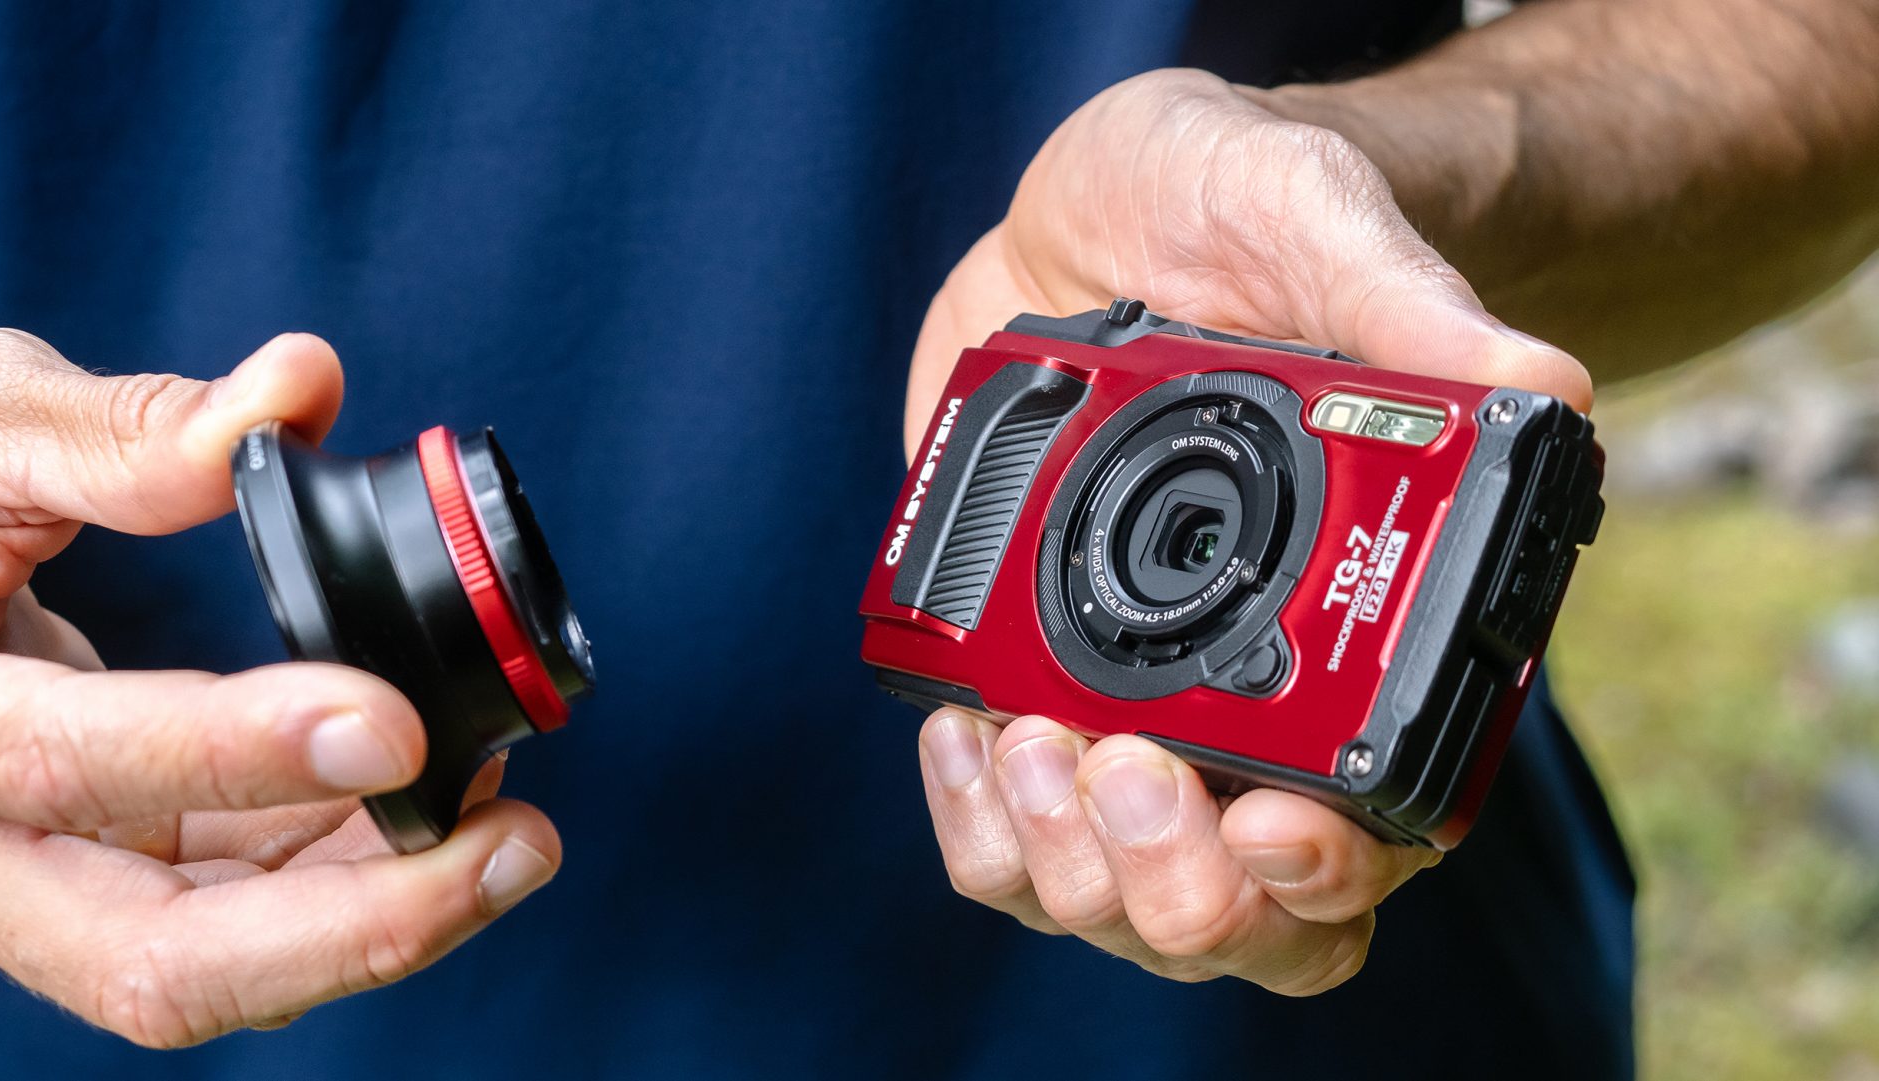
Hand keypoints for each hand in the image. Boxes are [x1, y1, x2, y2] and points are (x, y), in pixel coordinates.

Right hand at [0, 329, 560, 1044]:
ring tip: (510, 822)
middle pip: (155, 960)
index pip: (65, 764)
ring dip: (384, 910)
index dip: (233, 751)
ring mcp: (40, 884)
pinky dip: (350, 872)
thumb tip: (298, 389)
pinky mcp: (107, 877)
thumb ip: (124, 429)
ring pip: (217, 963)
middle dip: (357, 927)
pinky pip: (238, 912)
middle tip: (517, 845)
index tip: (394, 723)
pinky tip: (441, 797)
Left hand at [910, 69, 1588, 989]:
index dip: (1329, 872)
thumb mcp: (1314, 220)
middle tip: (1120, 766)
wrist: (1105, 212)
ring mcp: (1125, 698)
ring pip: (1102, 892)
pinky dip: (973, 813)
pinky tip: (960, 731)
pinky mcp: (1019, 672)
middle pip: (1228, 910)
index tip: (1268, 824)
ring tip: (1025, 743)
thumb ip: (1408, 304)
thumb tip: (1546, 393)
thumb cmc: (1239, 213)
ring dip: (1061, 858)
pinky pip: (997, 821)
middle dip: (1171, 885)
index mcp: (1364, 629)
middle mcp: (1252, 695)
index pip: (1375, 830)